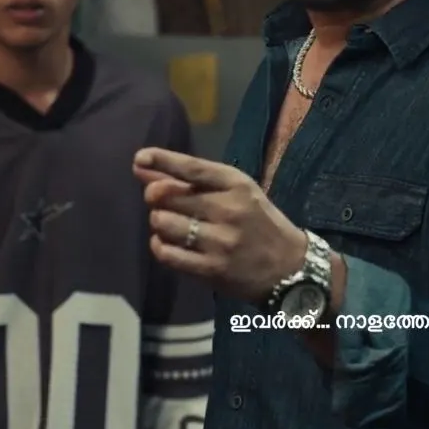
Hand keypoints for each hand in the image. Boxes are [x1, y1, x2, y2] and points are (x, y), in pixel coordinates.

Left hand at [132, 147, 308, 305]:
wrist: (289, 266)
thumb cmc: (258, 221)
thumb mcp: (236, 192)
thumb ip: (191, 180)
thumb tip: (143, 166)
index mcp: (236, 185)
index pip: (192, 168)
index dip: (162, 161)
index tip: (140, 158)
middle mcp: (228, 210)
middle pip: (169, 196)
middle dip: (156, 197)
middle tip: (161, 202)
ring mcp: (220, 242)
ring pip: (164, 224)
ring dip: (159, 223)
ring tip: (169, 225)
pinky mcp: (212, 269)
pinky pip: (168, 254)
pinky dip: (160, 246)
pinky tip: (167, 243)